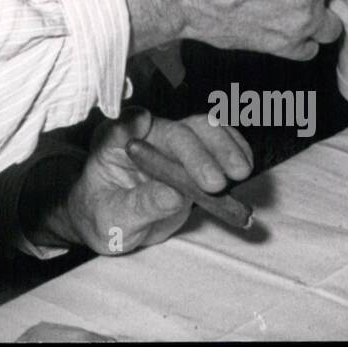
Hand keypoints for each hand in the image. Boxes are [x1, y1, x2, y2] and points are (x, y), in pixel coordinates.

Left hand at [38, 108, 252, 254]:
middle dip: (200, 152)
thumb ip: (141, 204)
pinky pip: (217, 143)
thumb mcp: (114, 218)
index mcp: (113, 141)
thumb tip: (174, 195)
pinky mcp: (193, 155)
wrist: (115, 223)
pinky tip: (243, 166)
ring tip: (239, 173)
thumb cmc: (104, 217)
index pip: (125, 125)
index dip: (139, 122)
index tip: (148, 127)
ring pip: (202, 129)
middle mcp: (144, 133)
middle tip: (216, 183)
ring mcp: (170, 142)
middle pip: (175, 130)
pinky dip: (233, 151)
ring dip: (224, 147)